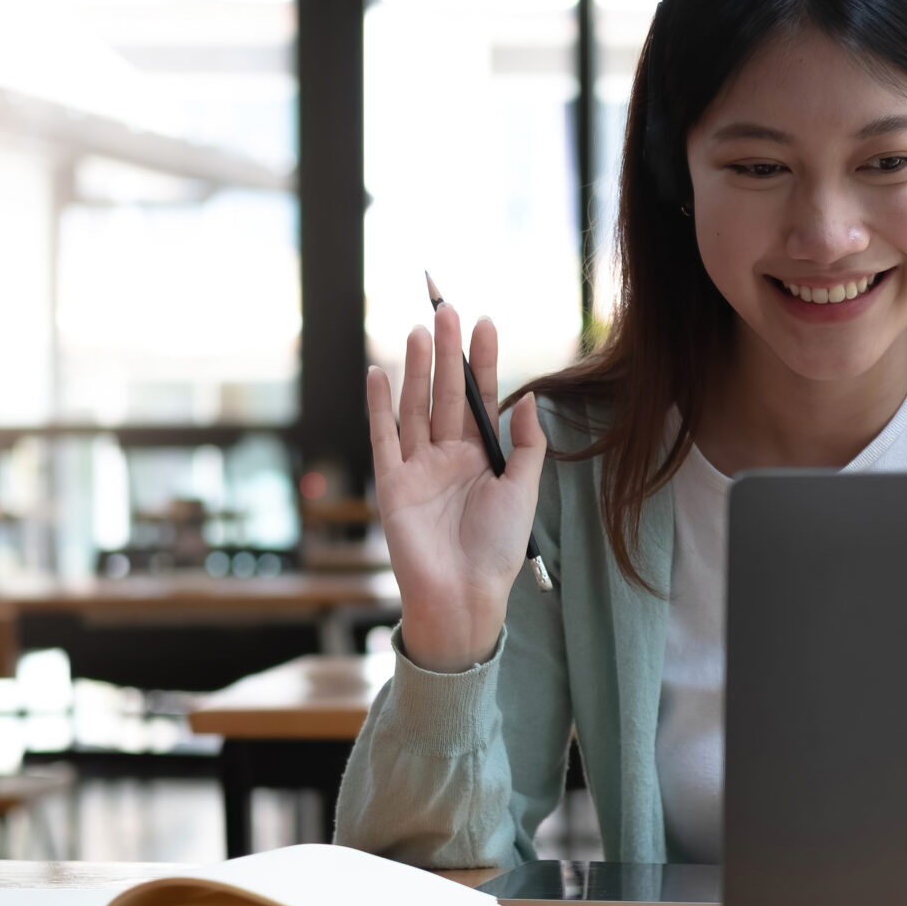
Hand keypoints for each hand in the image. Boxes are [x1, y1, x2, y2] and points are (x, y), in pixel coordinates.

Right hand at [366, 305, 545, 670]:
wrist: (463, 594)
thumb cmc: (497, 548)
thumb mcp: (523, 490)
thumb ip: (526, 444)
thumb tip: (527, 398)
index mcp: (481, 457)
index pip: (481, 398)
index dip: (483, 362)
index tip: (485, 324)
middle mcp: (448, 457)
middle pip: (446, 395)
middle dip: (447, 354)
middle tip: (448, 311)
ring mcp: (418, 468)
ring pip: (415, 408)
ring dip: (416, 369)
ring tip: (419, 332)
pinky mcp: (392, 484)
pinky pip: (383, 438)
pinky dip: (379, 406)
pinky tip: (379, 373)